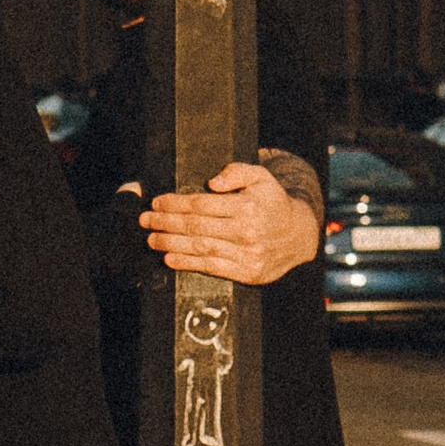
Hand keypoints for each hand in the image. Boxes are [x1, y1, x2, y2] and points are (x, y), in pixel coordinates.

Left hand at [140, 157, 320, 283]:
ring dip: (170, 244)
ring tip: (151, 239)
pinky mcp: (247, 273)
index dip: (175, 203)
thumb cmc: (273, 202)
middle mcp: (246, 231)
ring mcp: (247, 254)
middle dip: (165, 223)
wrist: (299, 235)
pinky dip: (187, 264)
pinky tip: (169, 259)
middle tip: (145, 220)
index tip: (157, 202)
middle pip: (196, 226)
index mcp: (247, 206)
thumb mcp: (261, 178)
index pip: (202, 204)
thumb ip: (237, 172)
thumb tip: (211, 182)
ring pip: (200, 248)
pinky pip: (212, 268)